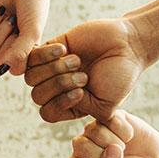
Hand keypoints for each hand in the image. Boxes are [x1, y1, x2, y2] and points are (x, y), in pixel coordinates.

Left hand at [0, 0, 59, 75]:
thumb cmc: (34, 3)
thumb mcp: (33, 30)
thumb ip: (20, 52)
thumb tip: (1, 70)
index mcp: (27, 51)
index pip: (16, 68)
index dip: (19, 54)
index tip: (28, 33)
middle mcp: (11, 47)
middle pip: (0, 58)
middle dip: (8, 39)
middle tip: (17, 20)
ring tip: (9, 14)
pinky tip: (0, 10)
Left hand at [25, 18, 147, 122]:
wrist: (128, 44)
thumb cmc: (121, 75)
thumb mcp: (106, 104)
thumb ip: (82, 110)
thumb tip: (55, 100)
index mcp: (71, 105)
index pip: (48, 113)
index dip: (59, 104)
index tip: (81, 92)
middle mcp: (59, 89)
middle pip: (37, 96)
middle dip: (59, 85)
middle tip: (83, 75)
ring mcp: (53, 68)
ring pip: (31, 78)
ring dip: (54, 69)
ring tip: (76, 60)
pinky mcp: (51, 48)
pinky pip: (30, 56)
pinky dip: (46, 54)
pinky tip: (65, 49)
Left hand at [66, 112, 158, 157]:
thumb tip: (110, 150)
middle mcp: (83, 146)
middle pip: (80, 145)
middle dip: (104, 154)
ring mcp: (95, 129)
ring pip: (93, 130)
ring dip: (115, 141)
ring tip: (123, 147)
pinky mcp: (110, 116)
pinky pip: (111, 119)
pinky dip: (125, 130)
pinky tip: (129, 136)